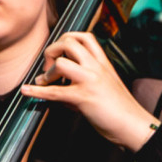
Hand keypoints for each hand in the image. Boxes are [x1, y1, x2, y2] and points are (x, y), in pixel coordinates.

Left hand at [20, 31, 157, 150]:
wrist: (134, 124)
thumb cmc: (121, 109)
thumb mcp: (107, 87)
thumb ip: (84, 82)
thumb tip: (56, 87)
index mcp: (103, 64)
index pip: (85, 37)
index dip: (67, 39)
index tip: (60, 53)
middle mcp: (97, 68)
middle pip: (69, 42)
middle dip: (52, 51)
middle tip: (50, 68)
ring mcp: (90, 81)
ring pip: (62, 63)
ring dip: (48, 73)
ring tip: (46, 83)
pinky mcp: (84, 98)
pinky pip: (55, 92)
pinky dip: (36, 91)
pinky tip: (27, 91)